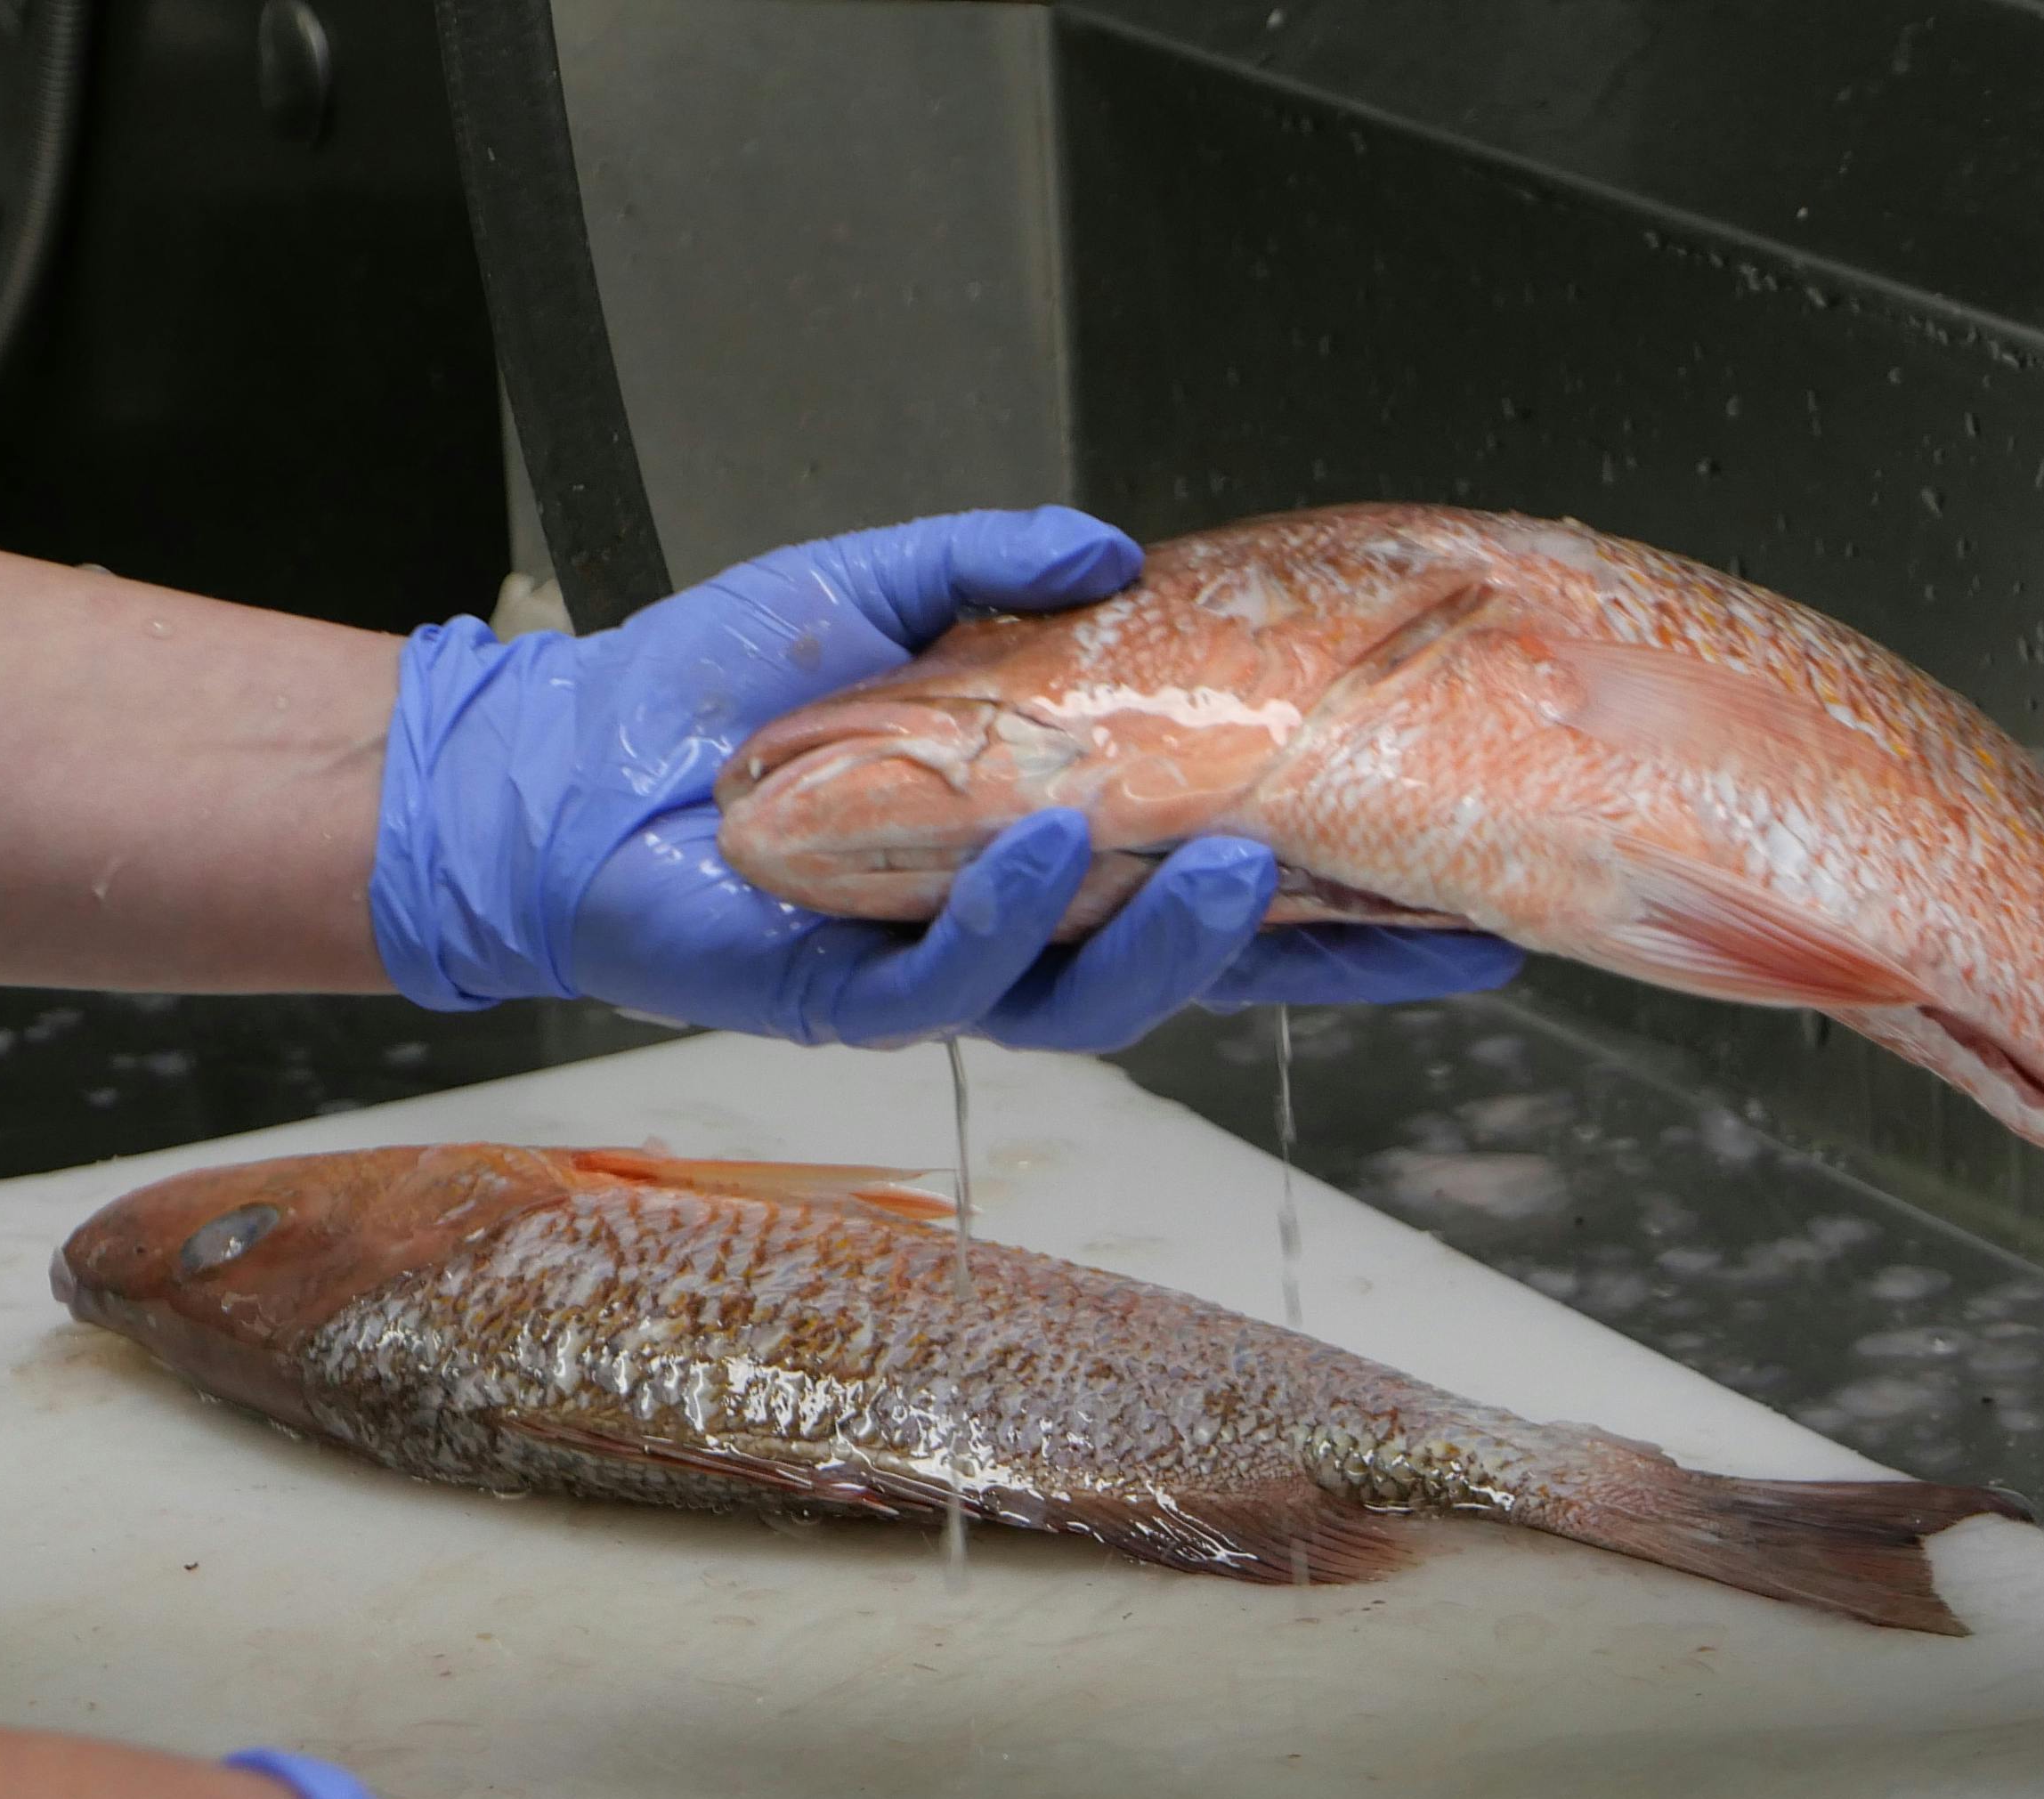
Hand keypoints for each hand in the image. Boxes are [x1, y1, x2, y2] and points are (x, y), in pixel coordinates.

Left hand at [365, 511, 1522, 1048]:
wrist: (568, 762)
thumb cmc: (723, 690)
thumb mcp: (887, 591)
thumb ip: (1005, 569)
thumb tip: (1120, 549)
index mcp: (1061, 853)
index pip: (1234, 900)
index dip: (1353, 923)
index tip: (1476, 921)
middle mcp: (1027, 935)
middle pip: (1204, 975)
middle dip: (1317, 953)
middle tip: (1419, 908)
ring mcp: (948, 982)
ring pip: (1096, 996)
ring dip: (1173, 937)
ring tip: (1230, 864)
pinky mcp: (850, 1004)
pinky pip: (953, 981)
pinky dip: (1004, 916)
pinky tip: (1042, 852)